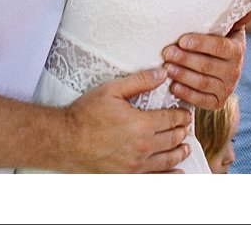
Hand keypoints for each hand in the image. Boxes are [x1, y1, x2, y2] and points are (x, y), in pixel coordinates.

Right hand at [63, 68, 191, 171]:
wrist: (64, 141)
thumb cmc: (85, 114)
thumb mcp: (112, 90)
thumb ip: (140, 81)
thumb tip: (162, 73)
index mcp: (141, 124)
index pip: (172, 119)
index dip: (182, 115)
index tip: (185, 113)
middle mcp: (143, 147)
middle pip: (173, 139)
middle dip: (183, 131)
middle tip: (186, 127)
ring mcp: (136, 165)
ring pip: (168, 159)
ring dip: (180, 152)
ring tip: (186, 147)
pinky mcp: (127, 176)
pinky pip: (155, 178)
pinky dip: (170, 175)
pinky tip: (178, 172)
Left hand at [162, 10, 249, 108]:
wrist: (222, 68)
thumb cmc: (218, 42)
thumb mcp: (228, 28)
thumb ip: (236, 17)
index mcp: (237, 50)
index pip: (219, 46)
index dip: (201, 44)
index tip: (182, 40)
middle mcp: (235, 71)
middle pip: (207, 65)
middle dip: (185, 59)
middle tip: (167, 52)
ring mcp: (227, 88)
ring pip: (203, 83)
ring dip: (183, 75)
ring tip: (167, 68)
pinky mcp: (218, 102)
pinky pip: (201, 100)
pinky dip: (186, 94)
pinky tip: (173, 86)